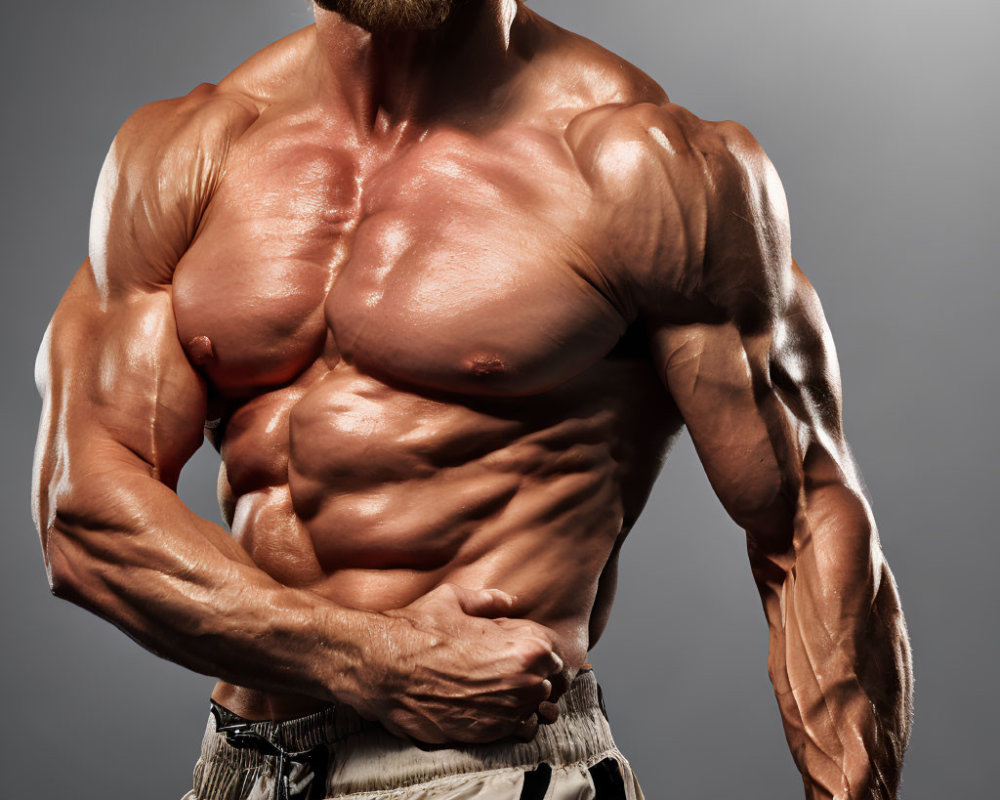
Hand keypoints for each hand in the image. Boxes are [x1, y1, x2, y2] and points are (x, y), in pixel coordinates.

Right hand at [352, 583, 564, 744]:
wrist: (383, 668)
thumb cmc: (416, 631)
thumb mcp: (453, 599)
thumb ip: (487, 600)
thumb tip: (507, 600)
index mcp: (524, 647)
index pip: (551, 651)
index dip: (529, 646)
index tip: (510, 646)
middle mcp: (523, 682)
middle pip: (545, 680)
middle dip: (527, 672)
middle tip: (497, 665)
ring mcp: (506, 712)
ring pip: (531, 707)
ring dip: (516, 697)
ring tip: (487, 686)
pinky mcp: (486, 735)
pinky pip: (512, 730)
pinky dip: (502, 718)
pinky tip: (479, 703)